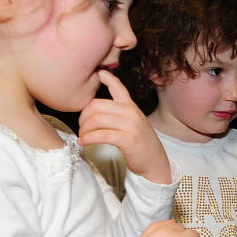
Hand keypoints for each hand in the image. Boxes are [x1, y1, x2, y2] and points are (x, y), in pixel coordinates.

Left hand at [78, 70, 170, 184]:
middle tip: (81, 127)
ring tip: (82, 136)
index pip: (118, 87)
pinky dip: (88, 139)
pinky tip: (84, 142)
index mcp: (131, 107)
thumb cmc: (140, 144)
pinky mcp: (129, 140)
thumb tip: (96, 109)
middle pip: (97, 106)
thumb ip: (119, 113)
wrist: (155, 162)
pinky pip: (102, 135)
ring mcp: (131, 125)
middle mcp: (131, 112)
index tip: (99, 74)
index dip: (107, 78)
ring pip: (97, 120)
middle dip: (83, 117)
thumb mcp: (133, 123)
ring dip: (84, 129)